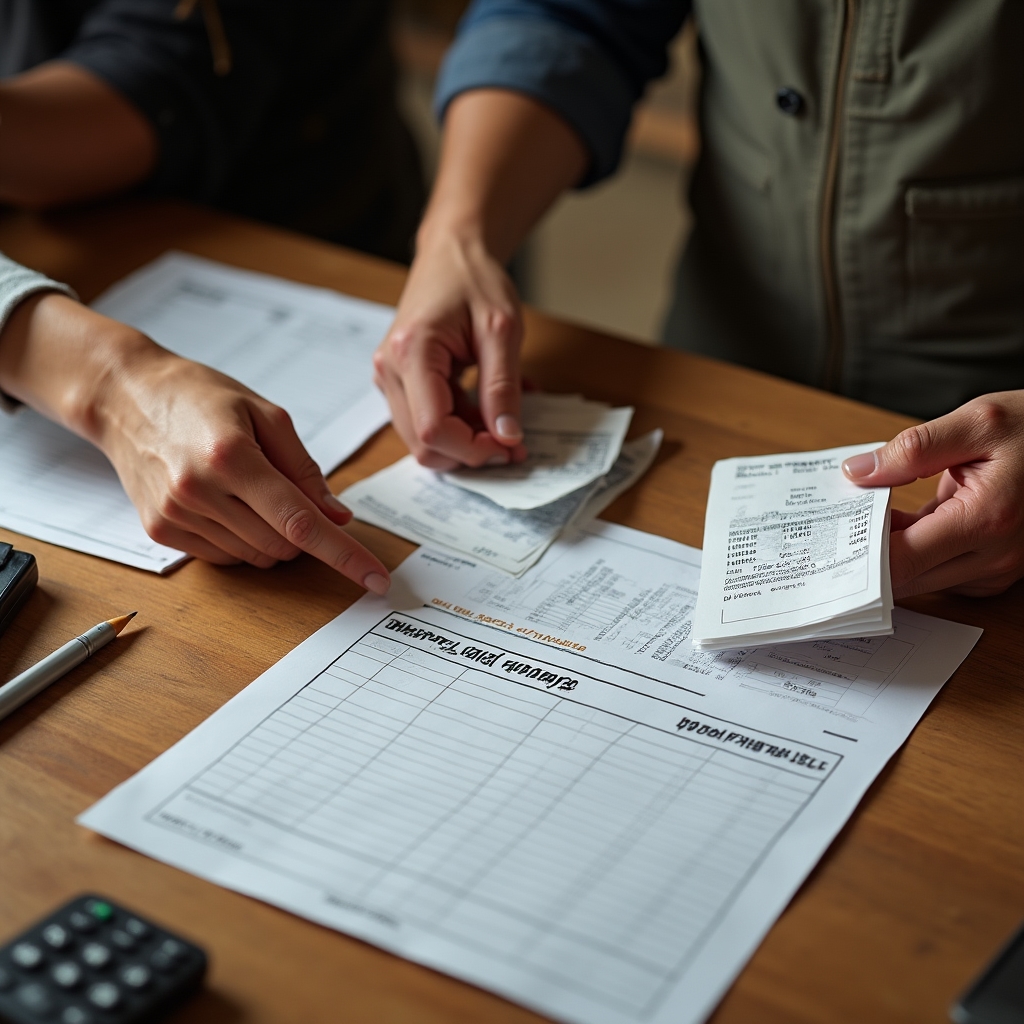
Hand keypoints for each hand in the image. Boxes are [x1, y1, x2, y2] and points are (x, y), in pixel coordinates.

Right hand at [95, 337, 390, 591]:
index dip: (344, 553)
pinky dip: (242, 540)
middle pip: (283, 545)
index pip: (300, 521)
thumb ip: (305, 470)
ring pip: (256, 557)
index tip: (375, 579)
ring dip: (272, 536)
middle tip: (291, 494)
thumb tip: (339, 517)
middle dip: (304, 532)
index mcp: (231, 457)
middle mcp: (199, 492)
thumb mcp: (265, 415)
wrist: (126, 397)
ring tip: (250, 490)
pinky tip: (225, 503)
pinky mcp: (161, 531)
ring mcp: (176, 515)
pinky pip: (226, 558)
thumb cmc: (202, 397)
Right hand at [373, 231, 526, 469]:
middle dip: (470, 452)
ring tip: (505, 418)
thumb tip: (507, 437)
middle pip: (422, 444)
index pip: (433, 429)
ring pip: (424, 439)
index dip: (473, 449)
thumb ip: (503, 387)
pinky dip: (461, 425)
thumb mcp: (502, 330)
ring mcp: (390, 378)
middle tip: (513, 442)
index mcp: (410, 352)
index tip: (511, 446)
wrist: (452, 253)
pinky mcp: (400, 382)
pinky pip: (428, 420)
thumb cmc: (474, 279)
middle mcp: (389, 370)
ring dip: (467, 441)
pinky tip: (489, 405)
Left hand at [842, 391, 1023, 597]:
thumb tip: (857, 472)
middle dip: (864, 557)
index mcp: (986, 521)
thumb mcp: (979, 422)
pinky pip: (940, 569)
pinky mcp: (996, 566)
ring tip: (850, 520)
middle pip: (906, 579)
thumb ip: (913, 448)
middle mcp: (994, 556)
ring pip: (921, 578)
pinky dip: (911, 550)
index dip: (858, 558)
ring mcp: (998, 567)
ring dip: (887, 554)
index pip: (903, 562)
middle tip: (825, 531)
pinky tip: (886, 523)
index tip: (825, 542)